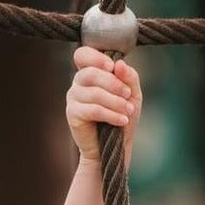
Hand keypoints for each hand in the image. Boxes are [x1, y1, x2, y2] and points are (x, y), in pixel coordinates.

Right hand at [66, 46, 141, 165]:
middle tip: (128, 95)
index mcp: (90, 73)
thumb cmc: (122, 118)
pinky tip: (122, 120)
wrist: (114, 148)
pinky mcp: (72, 114)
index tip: (112, 66)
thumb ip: (129, 77)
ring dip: (115, 102)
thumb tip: (119, 64)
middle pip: (91, 73)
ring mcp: (73, 97)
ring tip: (128, 111)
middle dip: (113, 84)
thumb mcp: (132, 95)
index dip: (95, 57)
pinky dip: (110, 114)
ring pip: (93, 93)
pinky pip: (93, 109)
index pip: (83, 55)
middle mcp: (78, 83)